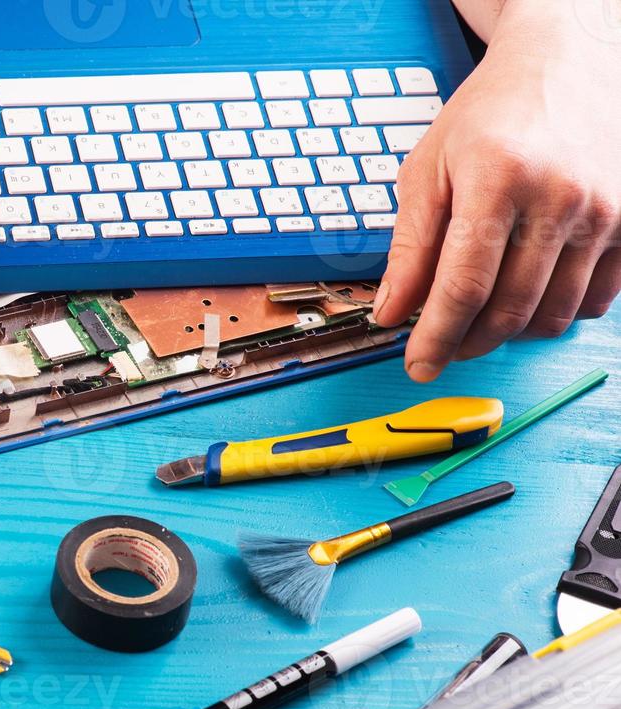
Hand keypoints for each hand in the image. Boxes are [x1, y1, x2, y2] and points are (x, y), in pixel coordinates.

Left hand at [374, 5, 620, 381]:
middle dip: (467, 342)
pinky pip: (594, 300)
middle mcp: (561, 196)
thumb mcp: (431, 168)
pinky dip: (555, 313)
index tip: (417, 366)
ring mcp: (607, 210)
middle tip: (443, 346)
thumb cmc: (492, 114)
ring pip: (553, 313)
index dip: (435, 337)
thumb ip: (410, 245)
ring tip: (480, 320)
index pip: (463, 286)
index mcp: (499, 179)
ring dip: (510, 333)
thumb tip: (391, 312)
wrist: (569, 62)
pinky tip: (527, 297)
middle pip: (509, 308)